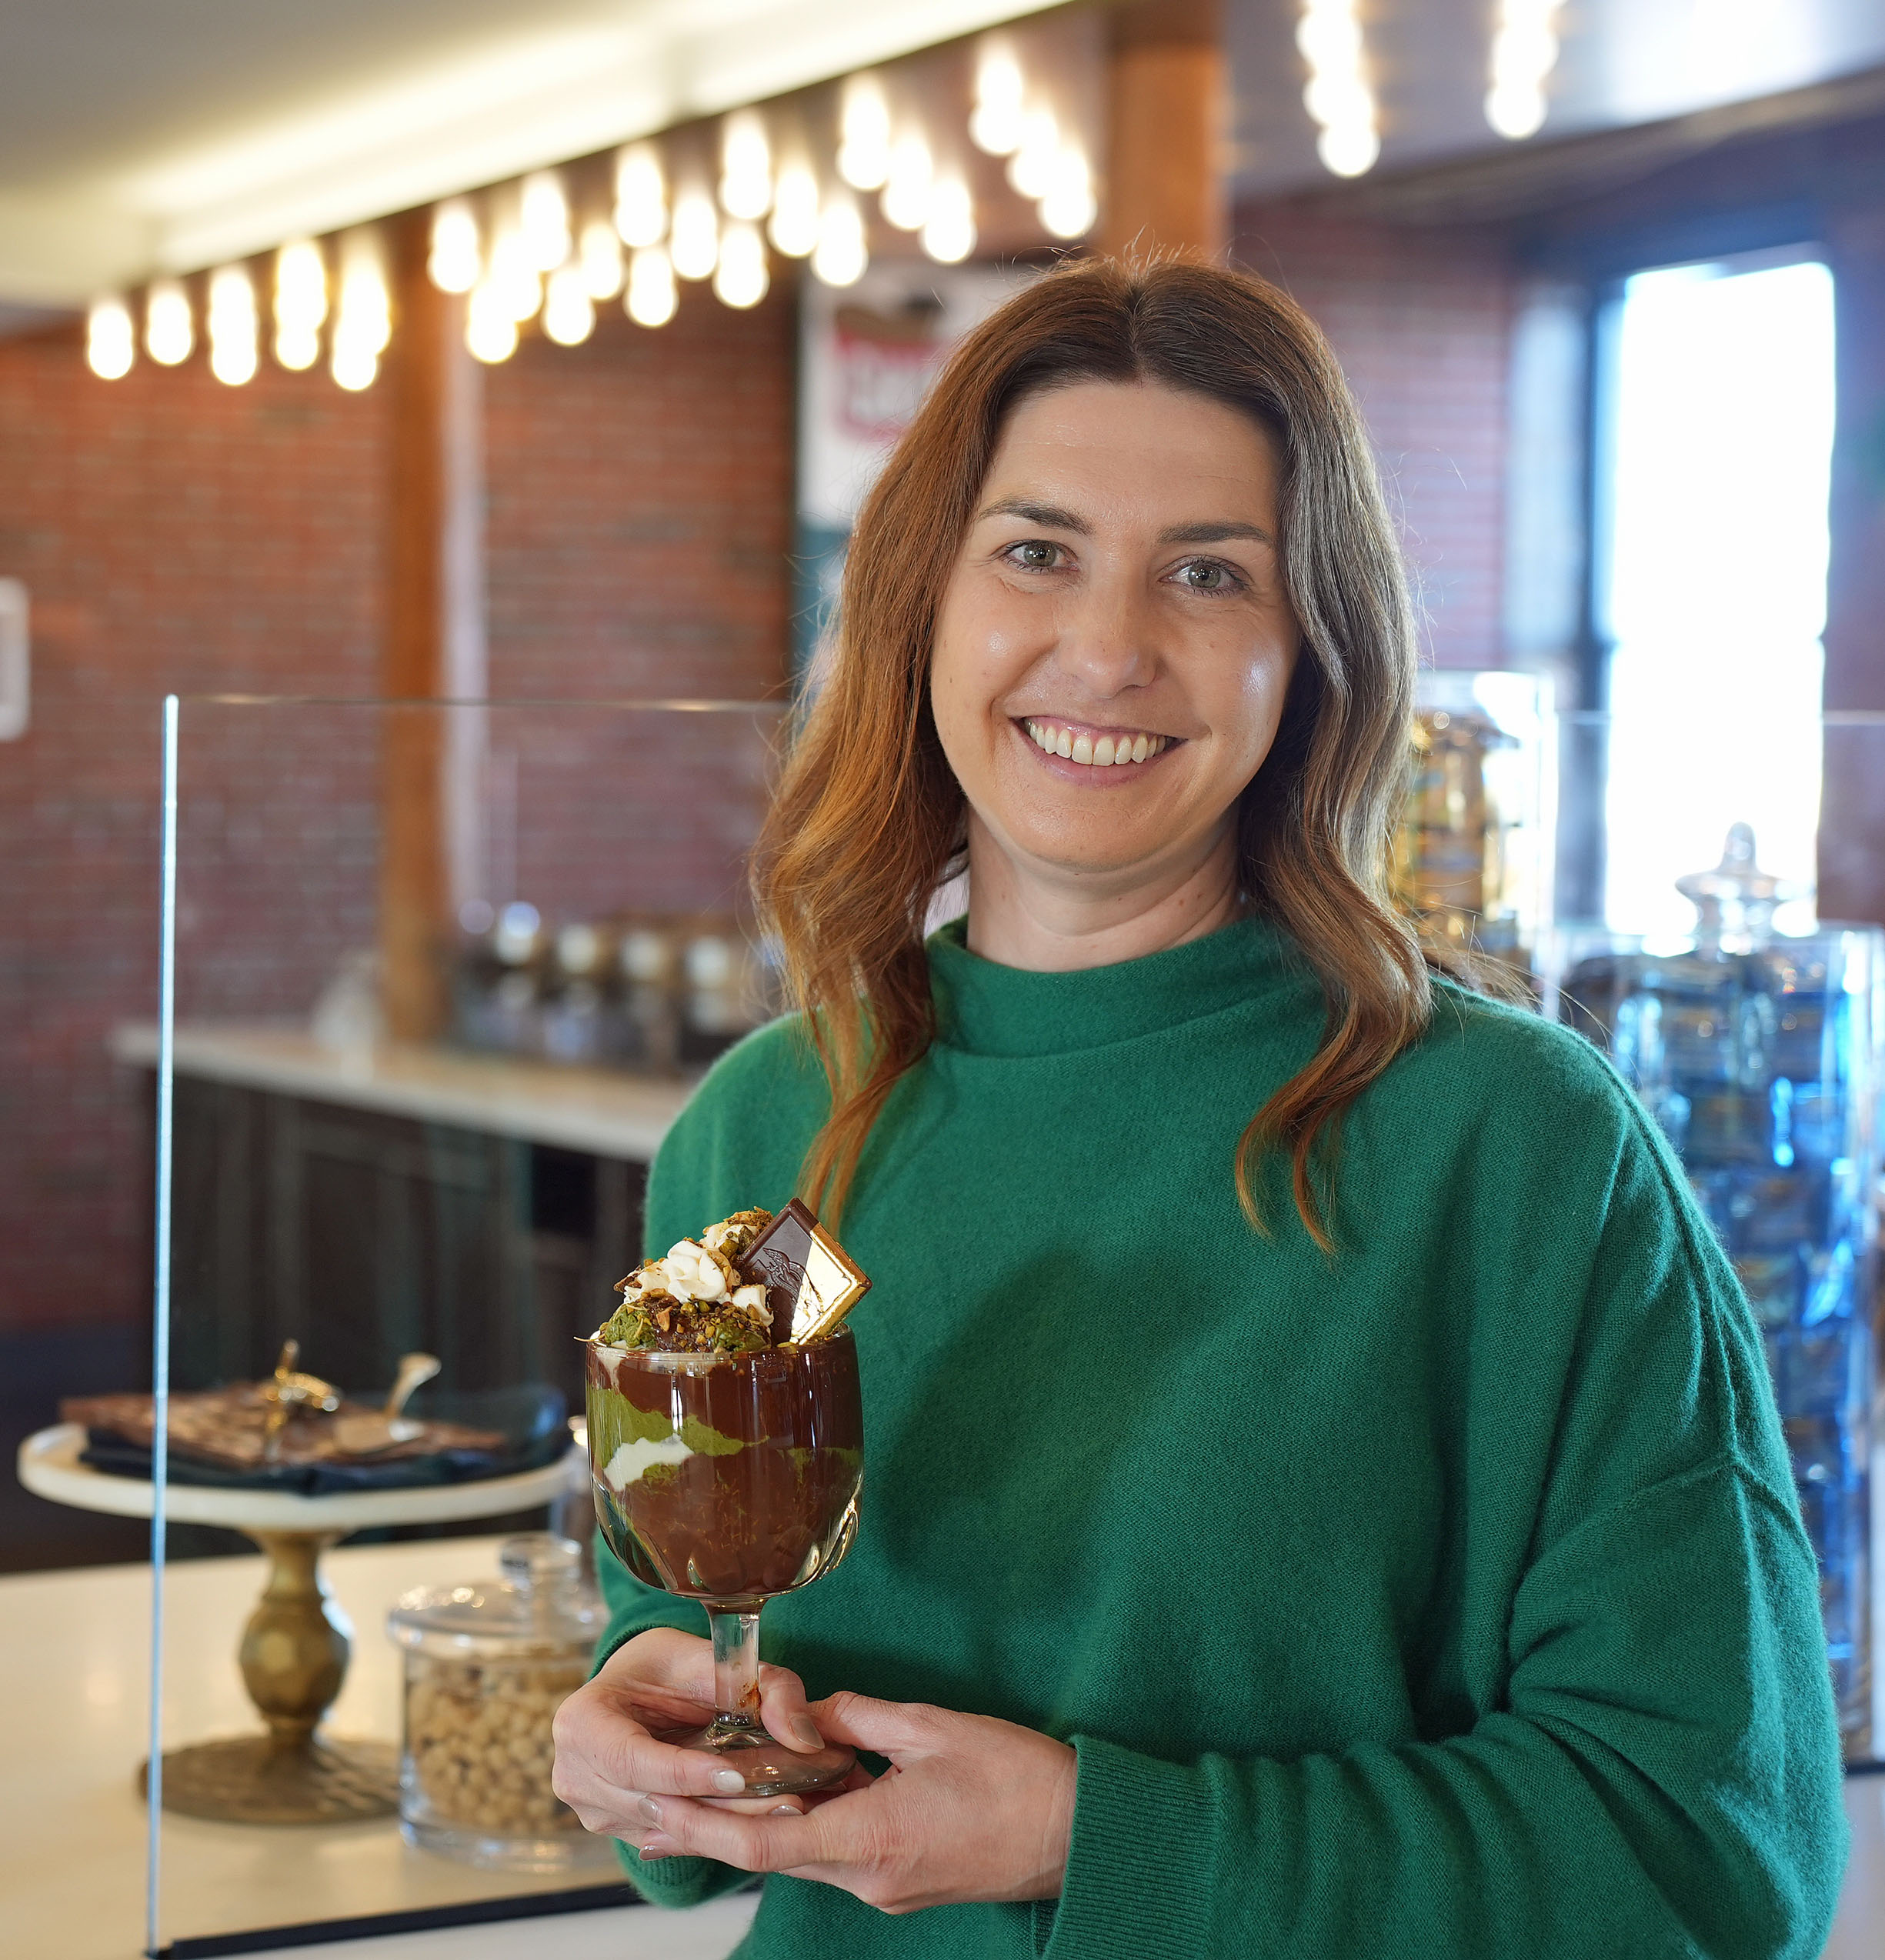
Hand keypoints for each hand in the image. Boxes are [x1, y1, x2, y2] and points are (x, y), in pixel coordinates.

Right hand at [551, 1627, 829, 1845]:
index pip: (630, 1759)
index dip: (682, 1772)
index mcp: (581, 1722)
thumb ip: (764, 1685)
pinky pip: (672, 1839)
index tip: (736, 1776)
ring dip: (726, 1824)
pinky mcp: (622, 1830)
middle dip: (719, 1806)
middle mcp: (576, 1774)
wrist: (637, 1689)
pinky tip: (761, 1820)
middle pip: (651, 1802)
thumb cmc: (665, 1668)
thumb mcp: (708, 1657)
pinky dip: (716, 1831)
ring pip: (666, 1829)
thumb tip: (803, 1737)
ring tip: (786, 1812)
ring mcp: (594, 1811)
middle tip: (785, 1803)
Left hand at [613, 1690, 1077, 1913]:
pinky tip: (789, 1796)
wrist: (1078, 1835)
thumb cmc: (1018, 1779)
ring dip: (762, 1823)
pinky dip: (806, 1825)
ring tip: (707, 1795)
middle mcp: (869, 1877)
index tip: (660, 1812)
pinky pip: (837, 1854)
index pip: (766, 1844)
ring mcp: (886, 1887)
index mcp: (873, 1837)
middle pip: (774, 1853)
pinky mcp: (902, 1884)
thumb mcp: (932, 1728)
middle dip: (716, 1825)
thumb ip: (860, 1717)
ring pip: (805, 1853)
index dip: (706, 1829)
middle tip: (659, 1801)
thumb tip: (810, 1714)